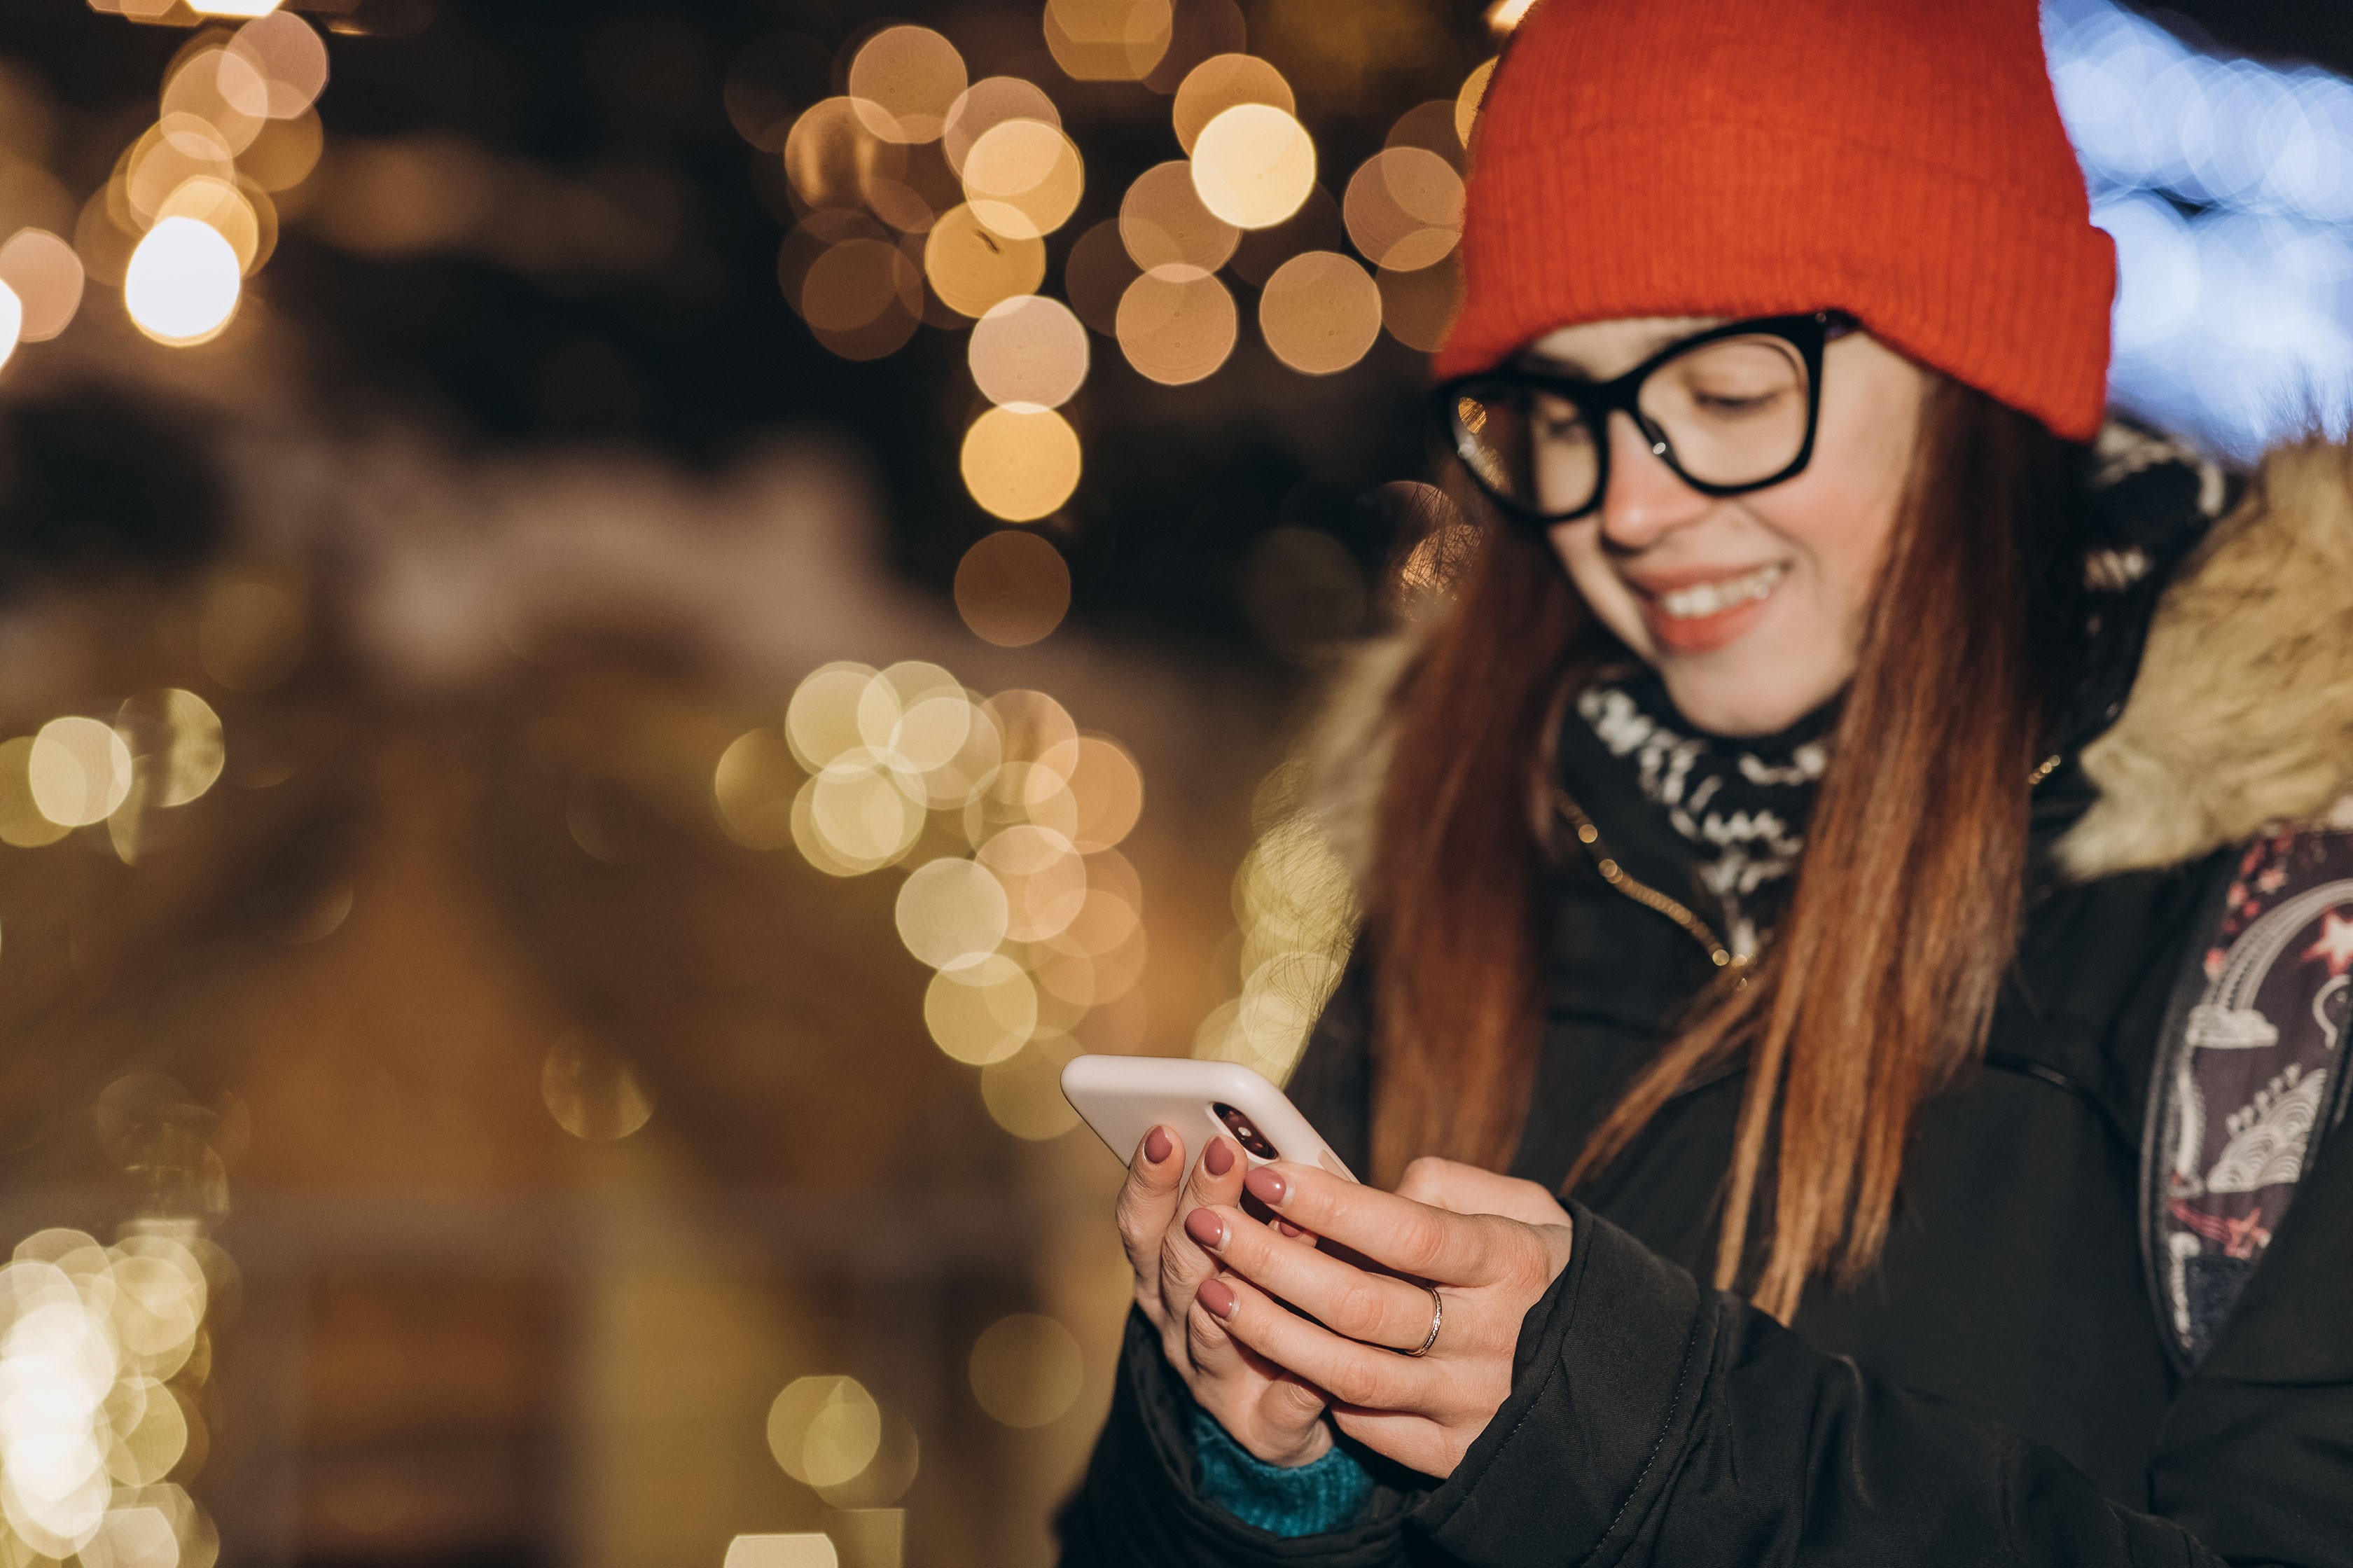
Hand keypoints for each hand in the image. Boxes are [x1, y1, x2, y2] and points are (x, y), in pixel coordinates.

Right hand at [1113, 1126, 1332, 1464]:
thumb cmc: (1286, 1300)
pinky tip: (1314, 1369)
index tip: (1167, 1128)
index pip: (1145, 1220)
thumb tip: (1343, 1154)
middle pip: (1176, 1264)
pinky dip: (1295, 1386)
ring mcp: (1215, 1378)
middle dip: (1199, 1204)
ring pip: (1211, 1332)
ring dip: (1235, 1286)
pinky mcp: (1262, 1428)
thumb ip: (1284, 1198)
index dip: (1151, 1176)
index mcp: (1171, 1272)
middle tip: (1223, 1152)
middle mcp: (1180, 1323)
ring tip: (1260, 1243)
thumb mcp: (1271, 1239)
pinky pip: (1280, 1408)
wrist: (1289, 1410)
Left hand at [1181, 1156, 1573, 1477]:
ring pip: (1347, 1374)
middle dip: (1270, 1261)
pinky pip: (1368, 1428)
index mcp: (1511, 1263)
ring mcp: (1471, 1404)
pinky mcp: (1455, 1454)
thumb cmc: (1550, 1273)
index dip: (1329, 1205)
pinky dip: (1314, 1391)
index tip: (1266, 1174)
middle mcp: (1492, 1338)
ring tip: (1209, 1290)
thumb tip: (1372, 1187)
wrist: (1617, 1379)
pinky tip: (1269, 1355)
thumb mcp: (1529, 1209)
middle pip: (1360, 1304)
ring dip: (1267, 1331)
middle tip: (1208, 1223)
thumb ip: (1453, 1186)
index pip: (1406, 1232)